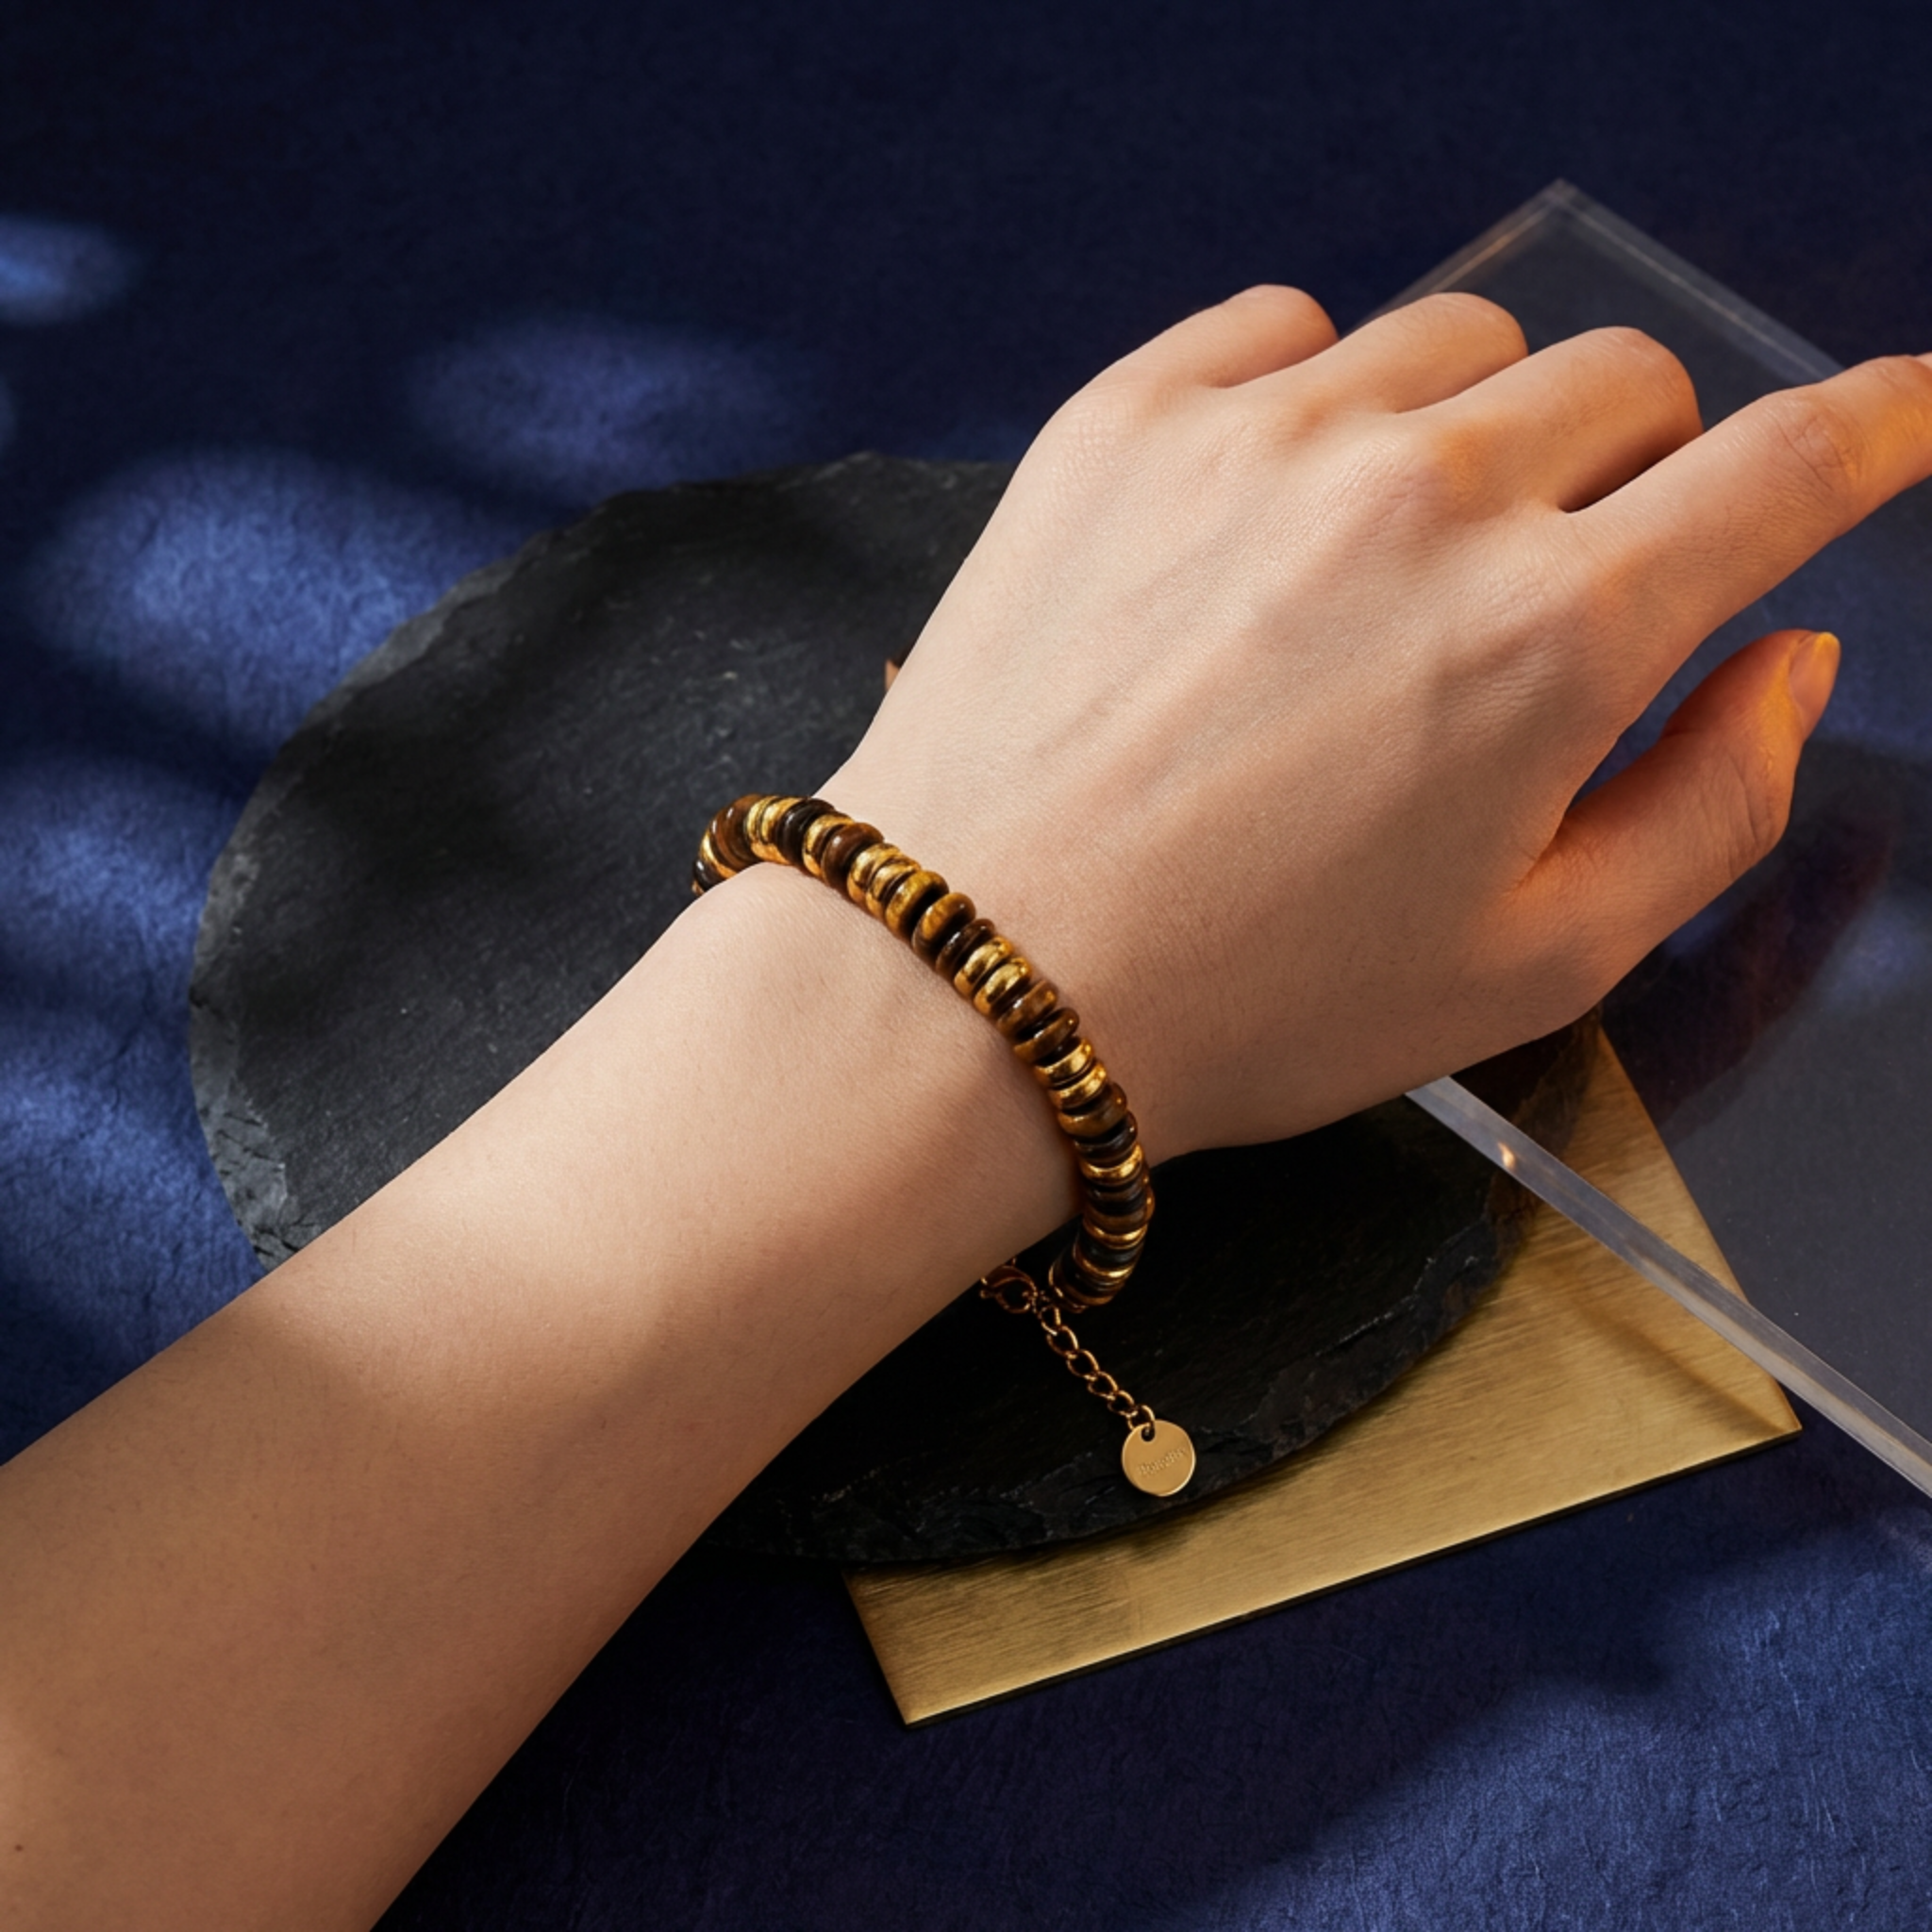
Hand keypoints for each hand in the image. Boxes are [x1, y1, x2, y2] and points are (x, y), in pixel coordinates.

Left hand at [832, 289, 1931, 1158]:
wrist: (972, 979)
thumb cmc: (1250, 1002)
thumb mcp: (1530, 966)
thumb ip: (1712, 803)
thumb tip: (1790, 652)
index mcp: (1553, 637)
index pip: (1785, 467)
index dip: (1877, 427)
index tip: (1908, 405)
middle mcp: (1423, 496)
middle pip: (1623, 385)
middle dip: (1629, 476)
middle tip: (1543, 593)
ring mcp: (1263, 435)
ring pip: (1460, 346)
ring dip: (1472, 433)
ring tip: (1383, 572)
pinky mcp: (1126, 415)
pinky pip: (1288, 325)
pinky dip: (1319, 395)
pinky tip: (1274, 508)